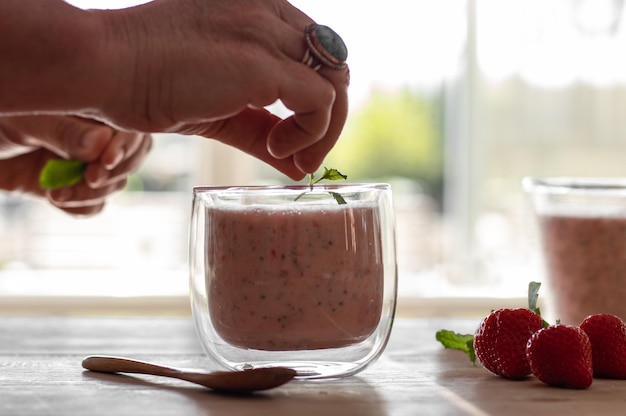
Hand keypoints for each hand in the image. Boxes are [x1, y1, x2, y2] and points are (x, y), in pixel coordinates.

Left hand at [0, 115, 151, 215]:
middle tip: (89, 180)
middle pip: (128, 159)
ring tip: (55, 192)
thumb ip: (63, 131)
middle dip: (111, 175)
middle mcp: (92, 134)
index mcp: (89, 107)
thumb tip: (102, 143)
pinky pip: (92, 205)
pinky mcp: (68, 186)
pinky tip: (54, 199)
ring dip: (89, 195)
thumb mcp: (23, 121)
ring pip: (113, 185)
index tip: (105, 162)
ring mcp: (81, 161)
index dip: (125, 146)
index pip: (128, 127)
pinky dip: (79, 207)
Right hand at [94, 0, 348, 178]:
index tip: (293, 140)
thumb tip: (295, 166)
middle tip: (303, 157)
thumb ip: (262, 131)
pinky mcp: (263, 63)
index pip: (315, 53)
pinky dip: (312, 132)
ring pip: (338, 80)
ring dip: (326, 128)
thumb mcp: (220, 109)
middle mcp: (270, 14)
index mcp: (259, 12)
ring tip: (290, 156)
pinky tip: (278, 148)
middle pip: (335, 64)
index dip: (315, 99)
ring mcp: (268, 34)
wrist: (103, 66)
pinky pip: (321, 99)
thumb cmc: (148, 82)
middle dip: (329, 117)